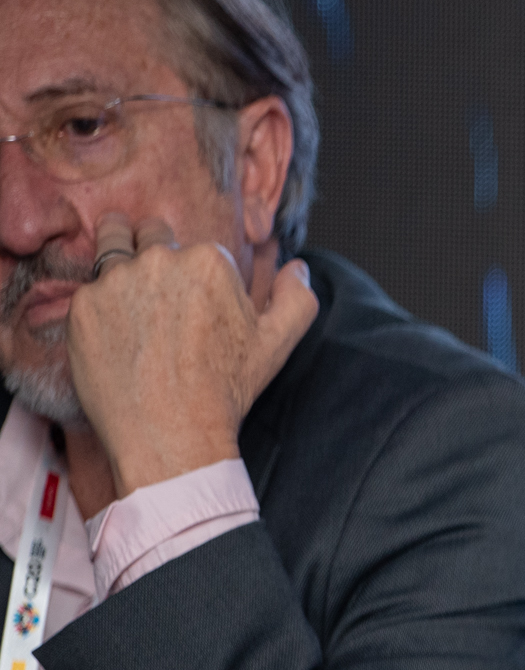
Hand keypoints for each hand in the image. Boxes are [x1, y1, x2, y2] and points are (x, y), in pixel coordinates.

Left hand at [67, 214, 317, 495]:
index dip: (196, 269)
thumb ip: (297, 297)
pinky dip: (99, 307)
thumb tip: (298, 268)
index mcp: (208, 261)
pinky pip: (89, 292)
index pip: (195, 246)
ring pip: (111, 248)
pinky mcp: (82, 306)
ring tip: (130, 296)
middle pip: (149, 235)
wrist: (170, 433)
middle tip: (159, 294)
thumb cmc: (224, 390)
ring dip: (120, 263)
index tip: (195, 298)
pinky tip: (116, 337)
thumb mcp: (277, 344)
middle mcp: (159, 260)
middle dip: (154, 253)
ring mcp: (114, 281)